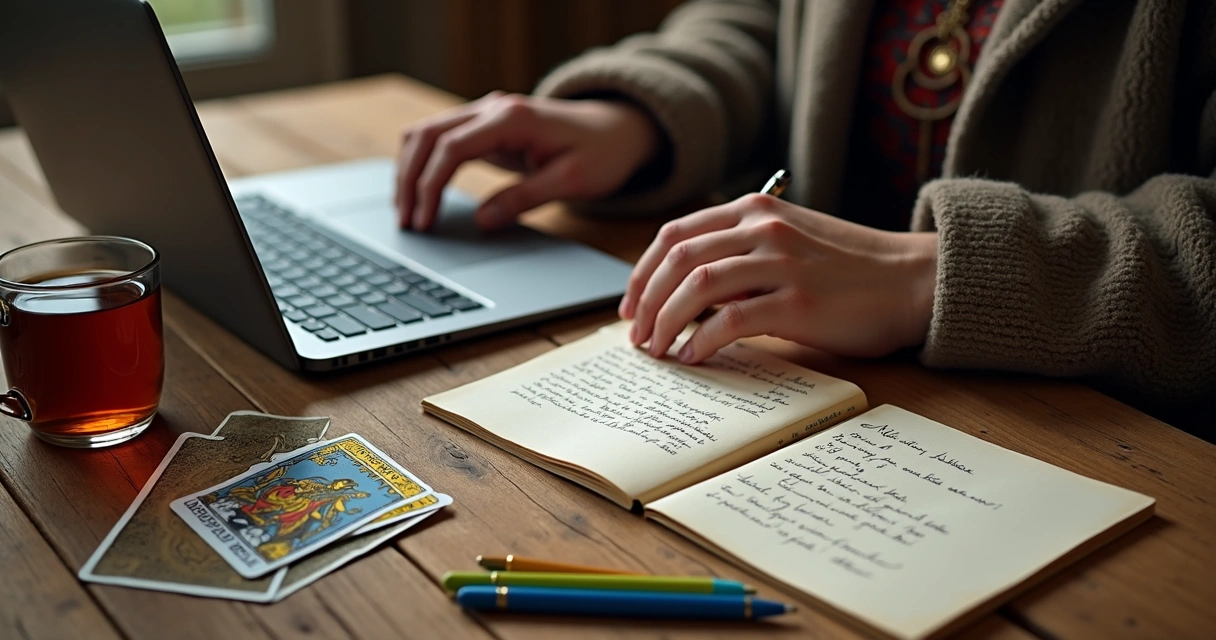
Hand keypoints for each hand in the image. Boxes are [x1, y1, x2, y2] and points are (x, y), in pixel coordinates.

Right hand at [395, 92, 660, 230]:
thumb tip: (482, 221)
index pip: (451, 148)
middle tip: (406, 223)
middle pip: (427, 135)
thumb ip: (525, 199)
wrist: (619, 129)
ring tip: (406, 212)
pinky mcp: (485, 127)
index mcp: (512, 118)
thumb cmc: (601, 153)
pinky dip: (423, 163)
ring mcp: (486, 114)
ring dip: (410, 170)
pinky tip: (420, 193)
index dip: (431, 186)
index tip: (424, 221)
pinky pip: (440, 139)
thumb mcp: (571, 182)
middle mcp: (493, 108)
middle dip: (409, 179)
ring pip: (426, 133)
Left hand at [619, 194, 937, 362]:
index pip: (675, 233)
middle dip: (645, 299)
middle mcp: (764, 227)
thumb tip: (686, 294)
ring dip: (665, 320)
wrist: (912, 281)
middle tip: (636, 334)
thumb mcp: (790, 242)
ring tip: (656, 349)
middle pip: (677, 258)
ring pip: (696, 285)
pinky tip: (693, 357)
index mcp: (756, 209)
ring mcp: (781, 262)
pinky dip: (700, 340)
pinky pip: (730, 319)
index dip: (642, 271)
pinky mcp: (798, 301)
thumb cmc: (850, 271)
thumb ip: (741, 255)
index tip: (631, 304)